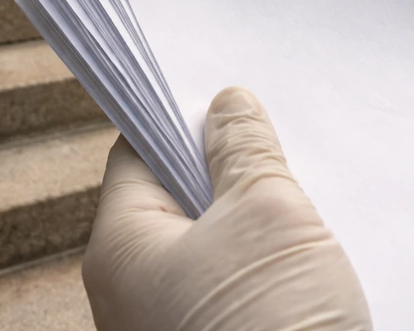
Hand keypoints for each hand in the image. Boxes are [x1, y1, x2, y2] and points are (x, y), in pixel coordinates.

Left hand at [82, 86, 371, 330]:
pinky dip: (254, 268)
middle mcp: (126, 295)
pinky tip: (294, 265)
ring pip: (201, 247)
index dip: (182, 122)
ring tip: (292, 213)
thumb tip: (229, 106)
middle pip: (170, 200)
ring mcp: (164, 327)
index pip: (135, 155)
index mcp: (118, 250)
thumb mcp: (266, 212)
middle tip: (273, 162)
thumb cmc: (274, 327)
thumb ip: (244, 149)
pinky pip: (220, 289)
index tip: (228, 110)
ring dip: (246, 223)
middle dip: (224, 175)